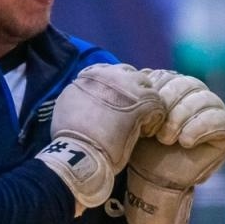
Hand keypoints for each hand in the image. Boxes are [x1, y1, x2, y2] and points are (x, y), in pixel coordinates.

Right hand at [36, 63, 165, 209]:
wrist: (77, 152)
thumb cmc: (70, 135)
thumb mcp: (66, 104)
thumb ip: (80, 92)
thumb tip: (86, 90)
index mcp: (90, 75)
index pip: (111, 71)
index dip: (116, 87)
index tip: (116, 103)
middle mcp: (109, 75)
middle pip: (131, 74)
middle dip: (133, 91)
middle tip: (132, 111)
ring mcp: (126, 87)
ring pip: (147, 86)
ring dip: (146, 102)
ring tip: (141, 120)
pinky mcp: (141, 104)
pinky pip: (157, 104)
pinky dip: (154, 118)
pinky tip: (145, 132)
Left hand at [124, 70, 224, 223]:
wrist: (153, 178)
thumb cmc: (143, 147)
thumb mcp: (137, 119)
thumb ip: (143, 96)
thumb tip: (142, 74)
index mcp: (173, 86)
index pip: (169, 76)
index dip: (156, 92)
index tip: (141, 113)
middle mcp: (195, 94)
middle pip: (188, 84)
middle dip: (169, 105)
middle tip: (155, 130)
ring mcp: (213, 110)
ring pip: (204, 99)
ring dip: (182, 117)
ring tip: (166, 138)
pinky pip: (220, 120)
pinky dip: (201, 129)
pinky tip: (185, 141)